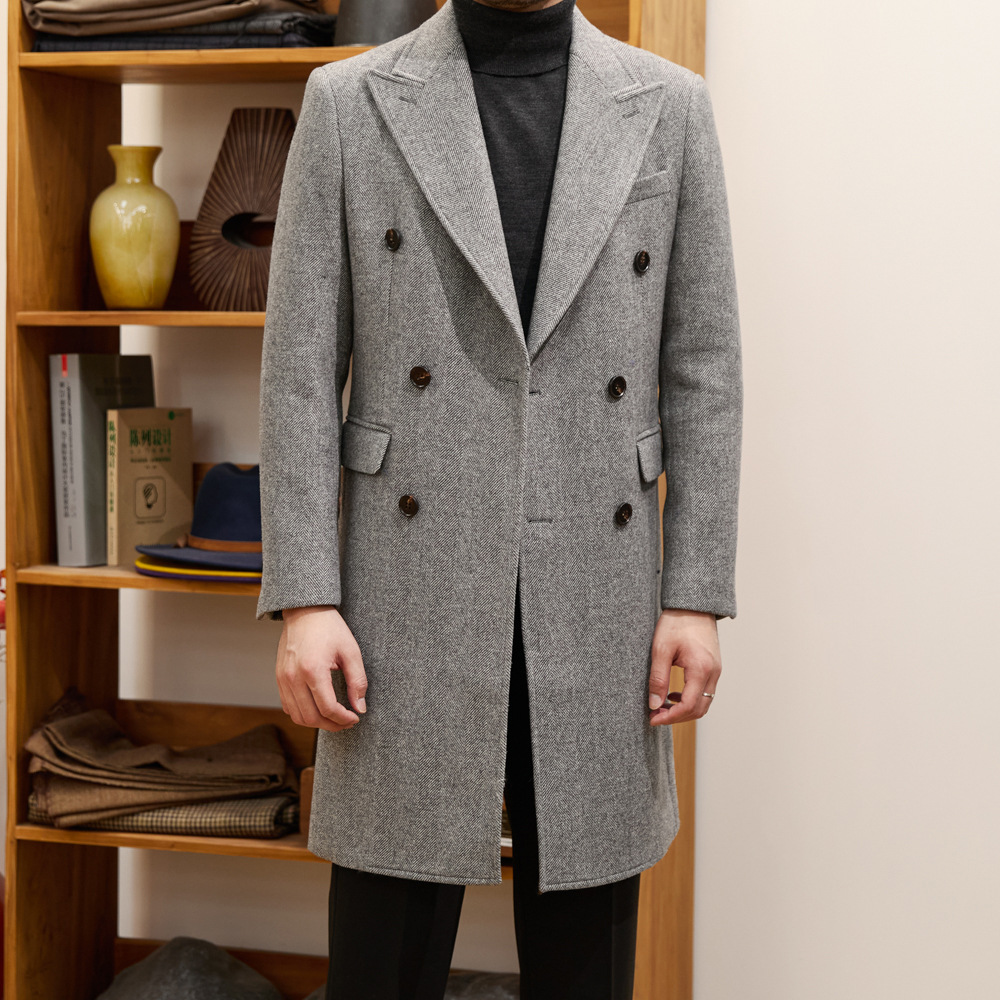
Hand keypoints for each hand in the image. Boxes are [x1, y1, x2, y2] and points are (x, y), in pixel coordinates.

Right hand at [275, 605, 367, 731]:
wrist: (305, 611)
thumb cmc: (330, 628)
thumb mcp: (351, 651)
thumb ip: (357, 681)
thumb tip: (360, 708)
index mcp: (312, 670)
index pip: (328, 708)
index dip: (343, 719)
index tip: (355, 718)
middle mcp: (293, 677)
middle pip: (311, 717)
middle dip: (332, 725)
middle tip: (347, 722)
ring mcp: (283, 679)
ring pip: (297, 716)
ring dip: (317, 723)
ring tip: (334, 718)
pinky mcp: (279, 678)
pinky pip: (288, 706)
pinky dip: (303, 714)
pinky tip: (318, 709)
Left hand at [647, 608, 720, 726]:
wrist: (693, 605)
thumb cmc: (677, 622)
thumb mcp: (661, 649)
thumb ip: (658, 678)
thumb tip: (654, 704)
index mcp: (701, 668)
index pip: (688, 706)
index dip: (670, 717)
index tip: (653, 718)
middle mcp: (713, 673)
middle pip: (699, 709)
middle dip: (677, 717)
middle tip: (655, 715)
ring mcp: (716, 671)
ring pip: (704, 703)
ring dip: (684, 710)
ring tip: (662, 706)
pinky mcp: (714, 668)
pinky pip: (705, 692)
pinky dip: (690, 699)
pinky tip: (673, 695)